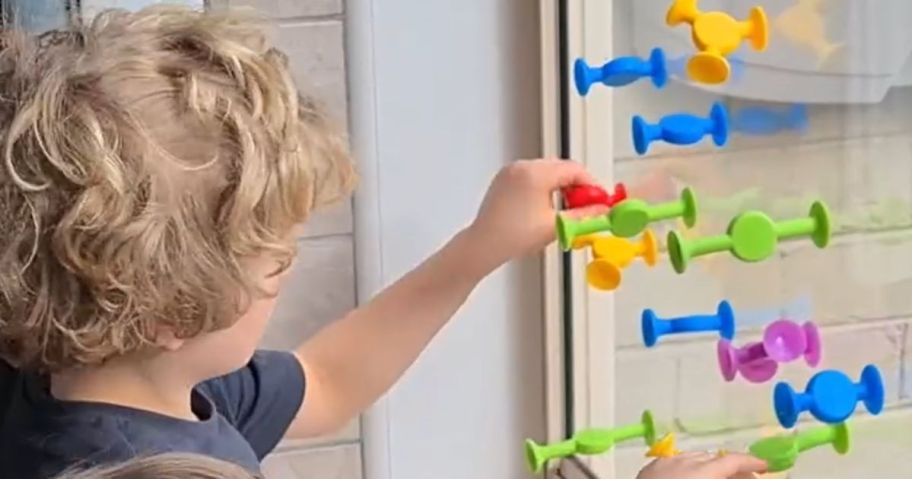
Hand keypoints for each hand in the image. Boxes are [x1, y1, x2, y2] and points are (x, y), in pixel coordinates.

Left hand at [464, 159, 603, 271]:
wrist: (483, 245)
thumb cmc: (514, 237)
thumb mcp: (556, 226)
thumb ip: (584, 215)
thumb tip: (603, 210)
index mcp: (536, 174)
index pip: (574, 170)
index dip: (591, 185)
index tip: (599, 200)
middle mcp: (522, 167)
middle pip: (561, 169)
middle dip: (576, 187)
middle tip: (586, 207)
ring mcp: (511, 172)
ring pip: (547, 172)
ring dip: (561, 188)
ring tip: (566, 211)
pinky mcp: (504, 180)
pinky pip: (532, 177)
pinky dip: (544, 188)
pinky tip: (547, 208)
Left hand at [636, 452, 767, 478]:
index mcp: (702, 472)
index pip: (732, 461)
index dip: (751, 463)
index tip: (765, 467)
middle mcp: (684, 461)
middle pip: (715, 459)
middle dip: (731, 470)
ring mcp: (665, 462)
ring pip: (694, 459)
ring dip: (709, 468)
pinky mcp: (650, 467)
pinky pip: (675, 462)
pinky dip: (688, 469)